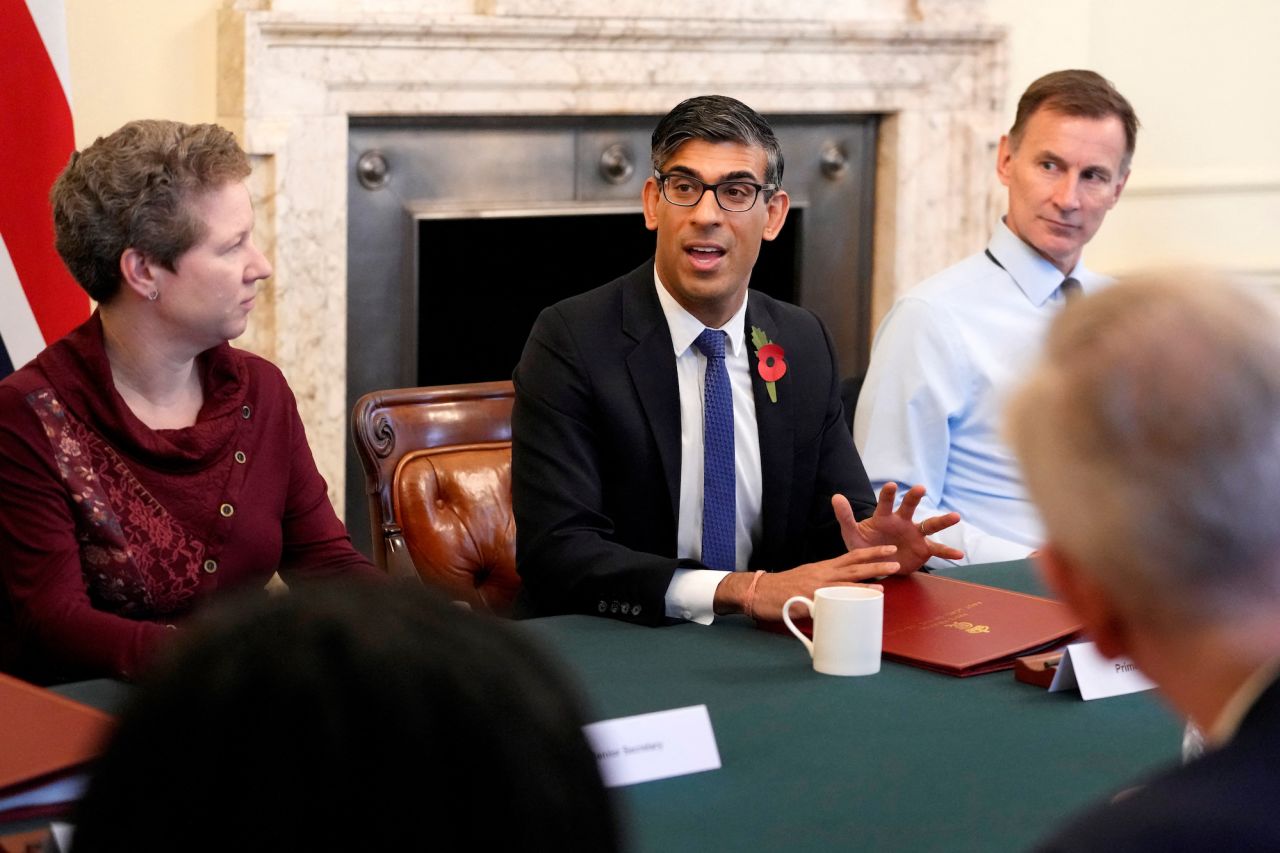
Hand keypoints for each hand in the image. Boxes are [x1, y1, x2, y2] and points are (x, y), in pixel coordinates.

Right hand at [714, 546, 898, 620]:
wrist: (759, 592)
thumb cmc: (783, 590)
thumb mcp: (807, 583)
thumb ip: (825, 587)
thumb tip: (841, 595)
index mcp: (824, 568)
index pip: (851, 557)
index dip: (871, 553)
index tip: (888, 550)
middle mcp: (823, 573)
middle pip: (854, 565)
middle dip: (877, 561)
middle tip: (896, 559)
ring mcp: (818, 585)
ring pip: (848, 579)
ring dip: (869, 578)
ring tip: (887, 579)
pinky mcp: (811, 597)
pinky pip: (833, 597)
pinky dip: (849, 598)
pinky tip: (861, 601)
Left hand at [834, 483, 962, 572]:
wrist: (876, 565)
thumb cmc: (864, 546)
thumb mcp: (852, 534)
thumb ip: (845, 517)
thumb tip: (836, 496)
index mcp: (884, 517)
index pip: (886, 503)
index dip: (888, 495)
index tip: (892, 485)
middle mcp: (903, 522)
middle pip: (910, 507)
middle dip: (914, 498)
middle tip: (920, 488)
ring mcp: (915, 534)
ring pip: (930, 524)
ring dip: (942, 520)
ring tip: (955, 516)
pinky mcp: (923, 549)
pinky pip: (937, 549)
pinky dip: (948, 551)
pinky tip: (959, 554)